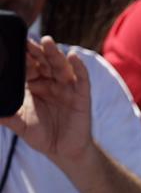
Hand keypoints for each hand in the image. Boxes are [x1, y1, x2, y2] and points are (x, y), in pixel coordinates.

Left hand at [0, 36, 92, 168]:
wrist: (63, 152)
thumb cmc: (43, 136)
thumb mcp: (21, 125)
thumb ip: (7, 116)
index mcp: (35, 85)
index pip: (28, 66)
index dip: (22, 58)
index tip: (13, 49)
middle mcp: (51, 82)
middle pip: (44, 61)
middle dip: (36, 50)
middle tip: (27, 40)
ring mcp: (67, 88)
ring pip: (61, 66)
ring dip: (55, 53)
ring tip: (47, 42)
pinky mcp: (81, 96)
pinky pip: (82, 79)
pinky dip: (79, 67)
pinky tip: (73, 57)